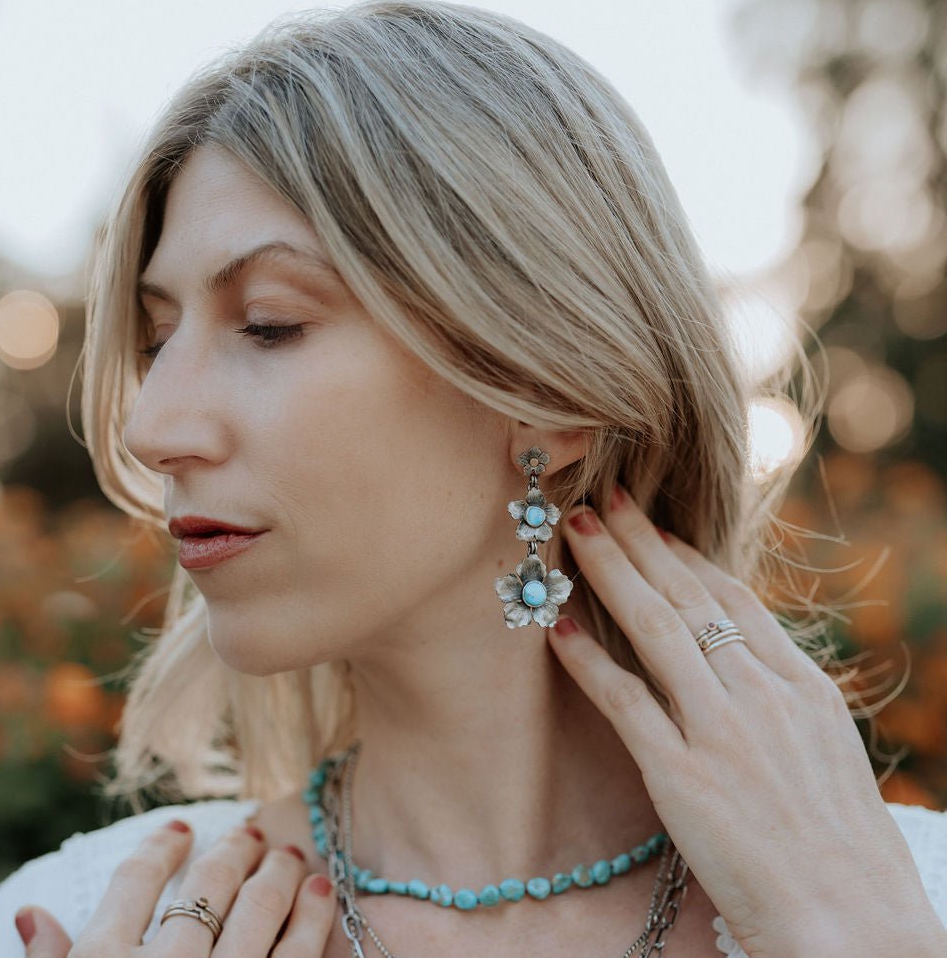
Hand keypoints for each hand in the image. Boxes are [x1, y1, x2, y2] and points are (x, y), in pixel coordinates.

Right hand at [14, 817, 335, 956]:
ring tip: (289, 855)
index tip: (182, 830)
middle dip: (231, 852)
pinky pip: (298, 954)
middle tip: (250, 834)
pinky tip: (320, 892)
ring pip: (257, 908)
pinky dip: (313, 917)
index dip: (161, 848)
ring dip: (277, 873)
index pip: (135, 882)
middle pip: (205, 886)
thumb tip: (32, 913)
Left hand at [547, 484, 945, 957]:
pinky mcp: (683, 777)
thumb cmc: (843, 843)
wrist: (857, 926)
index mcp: (800, 684)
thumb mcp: (826, 747)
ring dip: (608, 572)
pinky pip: (626, 702)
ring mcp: (721, 732)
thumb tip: (741, 653)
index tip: (652, 525)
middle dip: (639, 541)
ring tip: (574, 531)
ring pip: (655, 629)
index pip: (732, 597)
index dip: (684, 554)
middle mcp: (761, 694)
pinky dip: (589, 659)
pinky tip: (557, 627)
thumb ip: (781, 693)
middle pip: (687, 596)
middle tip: (600, 498)